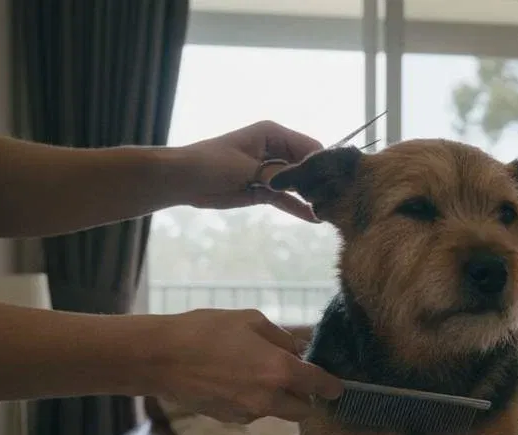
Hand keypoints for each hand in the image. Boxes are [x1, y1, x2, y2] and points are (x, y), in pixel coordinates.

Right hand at [150, 308, 342, 422]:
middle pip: (303, 410)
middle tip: (295, 377)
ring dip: (277, 398)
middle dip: (304, 396)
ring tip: (255, 372)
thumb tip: (297, 350)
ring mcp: (248, 413)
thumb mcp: (251, 320)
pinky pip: (254, 412)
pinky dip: (254, 401)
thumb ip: (282, 338)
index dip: (332, 387)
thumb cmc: (206, 331)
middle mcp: (269, 399)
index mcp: (280, 371)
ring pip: (277, 412)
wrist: (160, 358)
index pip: (320, 386)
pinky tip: (234, 380)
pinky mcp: (230, 419)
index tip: (337, 387)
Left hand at [180, 120, 323, 221]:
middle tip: (333, 199)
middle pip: (307, 166)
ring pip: (298, 184)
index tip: (334, 181)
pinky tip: (313, 218)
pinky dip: (297, 207)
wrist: (183, 180)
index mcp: (273, 134)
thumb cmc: (211, 164)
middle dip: (318, 181)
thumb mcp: (246, 167)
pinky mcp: (264, 190)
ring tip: (328, 210)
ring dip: (310, 196)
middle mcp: (276, 150)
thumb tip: (304, 182)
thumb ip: (277, 174)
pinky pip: (286, 199)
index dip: (321, 163)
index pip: (308, 146)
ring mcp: (271, 172)